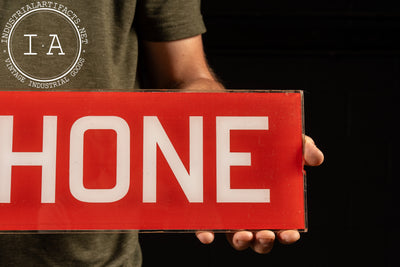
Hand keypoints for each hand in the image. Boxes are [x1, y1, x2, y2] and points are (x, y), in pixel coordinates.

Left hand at [196, 135, 323, 253]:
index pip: (284, 228)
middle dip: (264, 242)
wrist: (227, 132)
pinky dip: (206, 234)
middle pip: (260, 240)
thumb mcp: (286, 142)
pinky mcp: (209, 209)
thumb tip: (316, 159)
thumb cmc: (264, 143)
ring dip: (241, 242)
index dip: (288, 234)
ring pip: (237, 239)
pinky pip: (205, 227)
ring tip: (243, 234)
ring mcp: (231, 214)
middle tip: (266, 234)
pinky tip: (208, 236)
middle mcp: (254, 215)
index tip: (290, 233)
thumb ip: (303, 148)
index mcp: (275, 206)